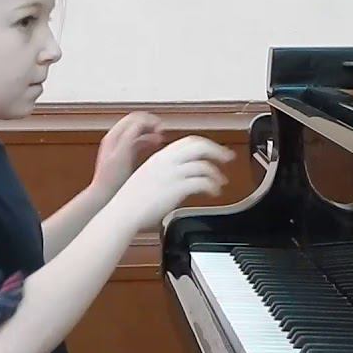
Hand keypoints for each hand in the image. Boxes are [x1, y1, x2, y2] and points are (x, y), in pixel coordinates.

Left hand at [92, 112, 164, 195]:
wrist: (104, 195)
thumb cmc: (111, 179)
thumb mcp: (122, 154)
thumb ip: (131, 136)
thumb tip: (142, 122)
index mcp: (114, 136)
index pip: (134, 117)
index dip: (149, 119)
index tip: (160, 127)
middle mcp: (116, 139)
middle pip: (136, 122)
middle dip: (151, 124)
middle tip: (162, 130)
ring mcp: (120, 147)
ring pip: (138, 132)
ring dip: (150, 131)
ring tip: (161, 137)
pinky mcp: (125, 156)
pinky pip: (138, 142)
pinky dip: (148, 141)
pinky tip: (155, 145)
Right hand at [111, 135, 235, 230]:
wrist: (124, 211)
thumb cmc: (132, 200)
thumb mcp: (148, 177)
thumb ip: (165, 171)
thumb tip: (181, 174)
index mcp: (160, 157)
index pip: (189, 141)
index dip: (205, 144)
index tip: (215, 150)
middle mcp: (167, 161)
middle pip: (199, 146)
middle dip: (217, 150)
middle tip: (228, 158)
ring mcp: (172, 174)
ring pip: (203, 164)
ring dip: (216, 173)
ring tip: (220, 182)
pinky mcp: (177, 188)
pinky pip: (202, 182)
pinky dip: (212, 186)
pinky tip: (213, 192)